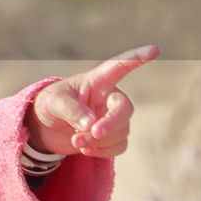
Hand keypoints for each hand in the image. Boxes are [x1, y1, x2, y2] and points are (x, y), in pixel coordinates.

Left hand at [27, 44, 159, 157]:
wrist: (46, 127)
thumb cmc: (51, 104)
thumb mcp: (54, 102)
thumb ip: (72, 110)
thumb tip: (91, 125)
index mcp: (97, 81)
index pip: (119, 66)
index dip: (137, 57)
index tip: (155, 49)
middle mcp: (109, 98)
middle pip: (124, 109)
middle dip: (111, 123)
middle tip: (93, 133)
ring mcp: (113, 117)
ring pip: (121, 131)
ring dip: (99, 140)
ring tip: (76, 141)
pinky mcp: (111, 136)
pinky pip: (119, 145)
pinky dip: (103, 151)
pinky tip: (85, 149)